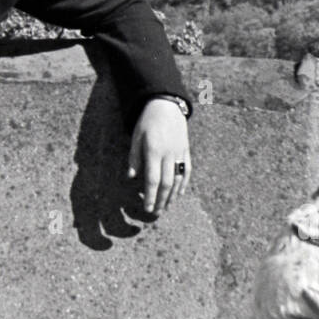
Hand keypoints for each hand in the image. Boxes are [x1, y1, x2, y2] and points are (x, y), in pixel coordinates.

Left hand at [127, 97, 191, 213]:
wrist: (166, 105)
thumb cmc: (147, 122)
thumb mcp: (135, 137)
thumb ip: (134, 157)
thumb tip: (131, 177)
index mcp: (153, 150)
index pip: (153, 179)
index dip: (151, 196)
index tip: (147, 208)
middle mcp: (168, 153)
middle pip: (167, 183)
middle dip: (162, 200)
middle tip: (157, 213)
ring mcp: (179, 152)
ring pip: (178, 179)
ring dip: (173, 195)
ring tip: (167, 207)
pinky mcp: (186, 150)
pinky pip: (187, 170)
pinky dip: (184, 183)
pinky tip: (179, 194)